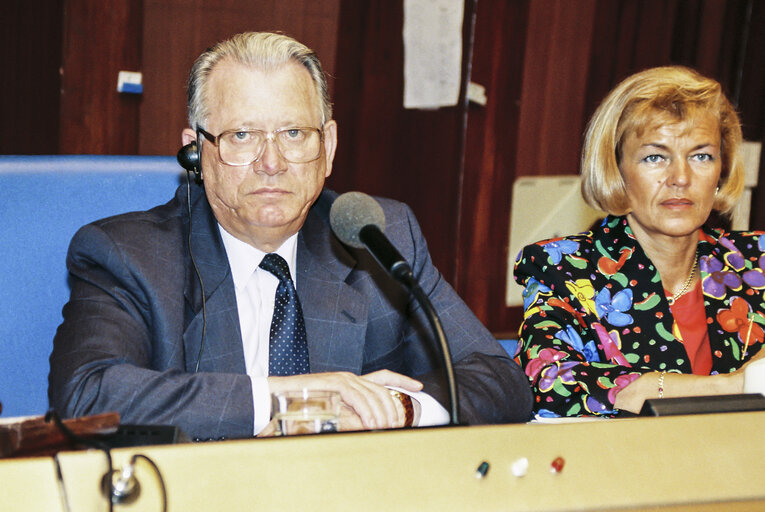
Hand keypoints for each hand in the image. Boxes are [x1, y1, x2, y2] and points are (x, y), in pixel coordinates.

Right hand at [268, 370, 422, 430]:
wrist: (278, 399)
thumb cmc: (302, 409)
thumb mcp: (333, 416)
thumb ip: (352, 418)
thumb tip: (373, 427)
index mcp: (351, 383)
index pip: (383, 377)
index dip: (403, 380)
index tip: (419, 387)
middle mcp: (350, 377)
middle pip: (383, 390)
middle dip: (393, 409)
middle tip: (396, 426)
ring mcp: (343, 379)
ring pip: (373, 395)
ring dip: (381, 415)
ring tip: (384, 429)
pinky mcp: (335, 383)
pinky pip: (358, 397)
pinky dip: (367, 412)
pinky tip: (370, 423)